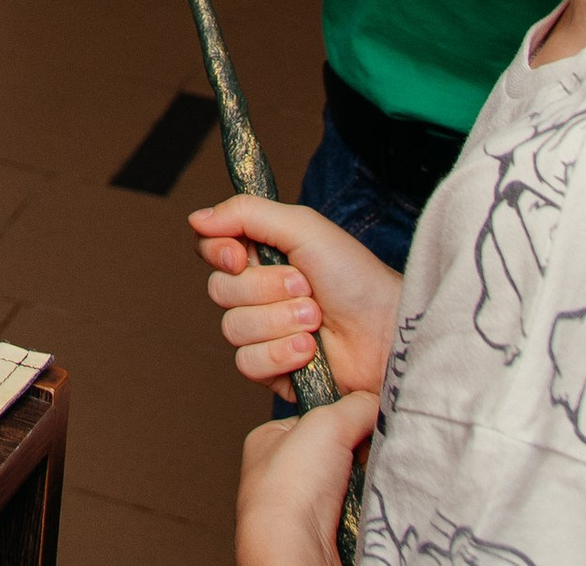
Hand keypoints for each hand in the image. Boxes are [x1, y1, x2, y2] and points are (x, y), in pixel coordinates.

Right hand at [192, 196, 399, 393]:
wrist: (390, 334)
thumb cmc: (356, 278)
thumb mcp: (304, 228)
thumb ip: (246, 213)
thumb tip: (196, 218)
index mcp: (261, 257)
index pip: (210, 251)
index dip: (219, 253)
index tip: (240, 256)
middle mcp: (259, 295)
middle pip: (219, 291)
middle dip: (265, 289)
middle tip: (306, 288)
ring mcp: (266, 335)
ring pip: (233, 328)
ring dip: (278, 321)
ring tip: (315, 320)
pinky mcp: (276, 372)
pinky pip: (248, 363)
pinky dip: (279, 354)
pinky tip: (309, 350)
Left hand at [235, 393, 376, 565]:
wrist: (296, 549)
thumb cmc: (290, 485)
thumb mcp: (324, 423)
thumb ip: (354, 406)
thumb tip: (377, 400)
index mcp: (272, 440)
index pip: (318, 418)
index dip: (345, 418)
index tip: (368, 418)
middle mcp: (287, 472)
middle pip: (341, 452)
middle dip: (361, 453)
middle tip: (374, 452)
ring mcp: (308, 504)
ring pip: (355, 482)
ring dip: (370, 481)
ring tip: (376, 479)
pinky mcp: (330, 531)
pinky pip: (363, 510)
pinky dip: (373, 506)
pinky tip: (375, 503)